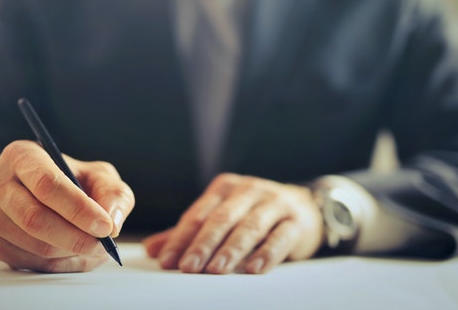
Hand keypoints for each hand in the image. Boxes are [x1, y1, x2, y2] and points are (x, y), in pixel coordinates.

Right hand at [0, 140, 133, 271]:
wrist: (30, 190)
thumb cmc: (69, 179)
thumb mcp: (96, 174)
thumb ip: (112, 192)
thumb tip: (113, 222)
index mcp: (22, 155)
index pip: (47, 184)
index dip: (78, 209)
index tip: (105, 226)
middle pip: (35, 219)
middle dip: (76, 237)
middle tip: (103, 245)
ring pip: (35, 246)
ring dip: (72, 253)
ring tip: (94, 247)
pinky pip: (31, 263)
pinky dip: (61, 264)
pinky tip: (75, 253)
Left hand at [143, 173, 322, 273]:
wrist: (304, 206)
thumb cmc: (254, 213)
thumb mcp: (222, 215)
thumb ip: (189, 232)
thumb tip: (153, 249)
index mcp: (224, 188)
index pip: (198, 214)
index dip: (181, 238)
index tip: (167, 261)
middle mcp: (248, 190)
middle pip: (221, 219)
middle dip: (202, 244)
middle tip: (187, 268)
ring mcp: (273, 203)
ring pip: (249, 227)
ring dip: (231, 250)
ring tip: (215, 270)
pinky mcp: (295, 221)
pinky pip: (279, 237)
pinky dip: (266, 254)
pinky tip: (253, 269)